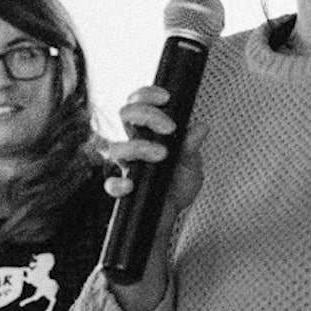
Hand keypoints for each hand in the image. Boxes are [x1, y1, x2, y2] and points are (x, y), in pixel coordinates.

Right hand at [100, 86, 205, 310]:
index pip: (139, 103)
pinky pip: (111, 184)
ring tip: (162, 155)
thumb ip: (192, 148)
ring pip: (116, 147)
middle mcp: (134, 144)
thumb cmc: (177, 186)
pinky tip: (132, 185)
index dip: (148, 94)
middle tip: (169, 128)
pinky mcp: (124, 189)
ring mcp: (127, 166)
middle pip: (124, 115)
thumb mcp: (191, 165)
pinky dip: (118, 183)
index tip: (166, 98)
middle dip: (146, 114)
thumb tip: (200, 128)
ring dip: (139, 146)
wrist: (170, 216)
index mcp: (149, 132)